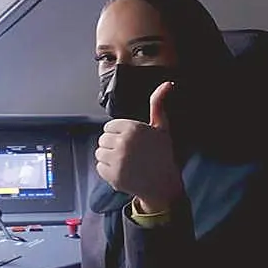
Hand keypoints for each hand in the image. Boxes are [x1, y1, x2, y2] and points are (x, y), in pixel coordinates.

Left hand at [95, 82, 183, 212]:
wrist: (163, 184)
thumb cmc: (161, 153)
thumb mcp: (161, 127)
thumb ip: (158, 104)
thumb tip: (168, 83)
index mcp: (133, 128)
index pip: (108, 127)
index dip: (119, 134)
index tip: (131, 141)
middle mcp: (124, 143)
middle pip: (102, 139)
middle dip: (113, 146)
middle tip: (129, 153)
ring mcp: (117, 160)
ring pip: (99, 153)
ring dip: (109, 158)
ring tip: (126, 162)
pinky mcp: (112, 175)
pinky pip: (99, 168)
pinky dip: (108, 171)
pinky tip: (123, 172)